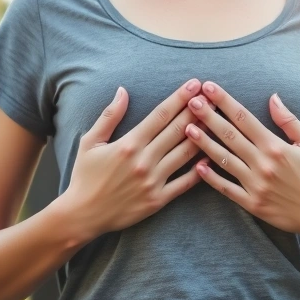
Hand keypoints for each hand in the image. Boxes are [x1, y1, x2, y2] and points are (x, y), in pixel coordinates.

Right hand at [62, 79, 214, 238]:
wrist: (82, 215)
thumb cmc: (84, 177)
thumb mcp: (90, 142)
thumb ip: (109, 116)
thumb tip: (123, 90)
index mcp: (129, 144)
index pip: (160, 115)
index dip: (179, 97)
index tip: (194, 84)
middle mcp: (144, 161)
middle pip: (177, 130)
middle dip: (197, 110)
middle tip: (213, 96)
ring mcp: (153, 181)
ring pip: (185, 154)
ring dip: (203, 135)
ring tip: (217, 121)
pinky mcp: (158, 200)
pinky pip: (185, 183)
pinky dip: (200, 170)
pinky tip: (211, 156)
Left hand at [182, 81, 299, 237]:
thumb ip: (289, 121)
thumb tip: (273, 97)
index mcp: (275, 147)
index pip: (244, 118)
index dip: (225, 101)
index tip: (209, 87)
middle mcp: (263, 164)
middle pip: (229, 135)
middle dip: (208, 116)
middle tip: (191, 102)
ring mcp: (255, 185)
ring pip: (224, 160)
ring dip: (204, 143)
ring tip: (187, 128)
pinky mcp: (252, 204)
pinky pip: (227, 189)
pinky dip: (211, 178)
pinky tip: (197, 167)